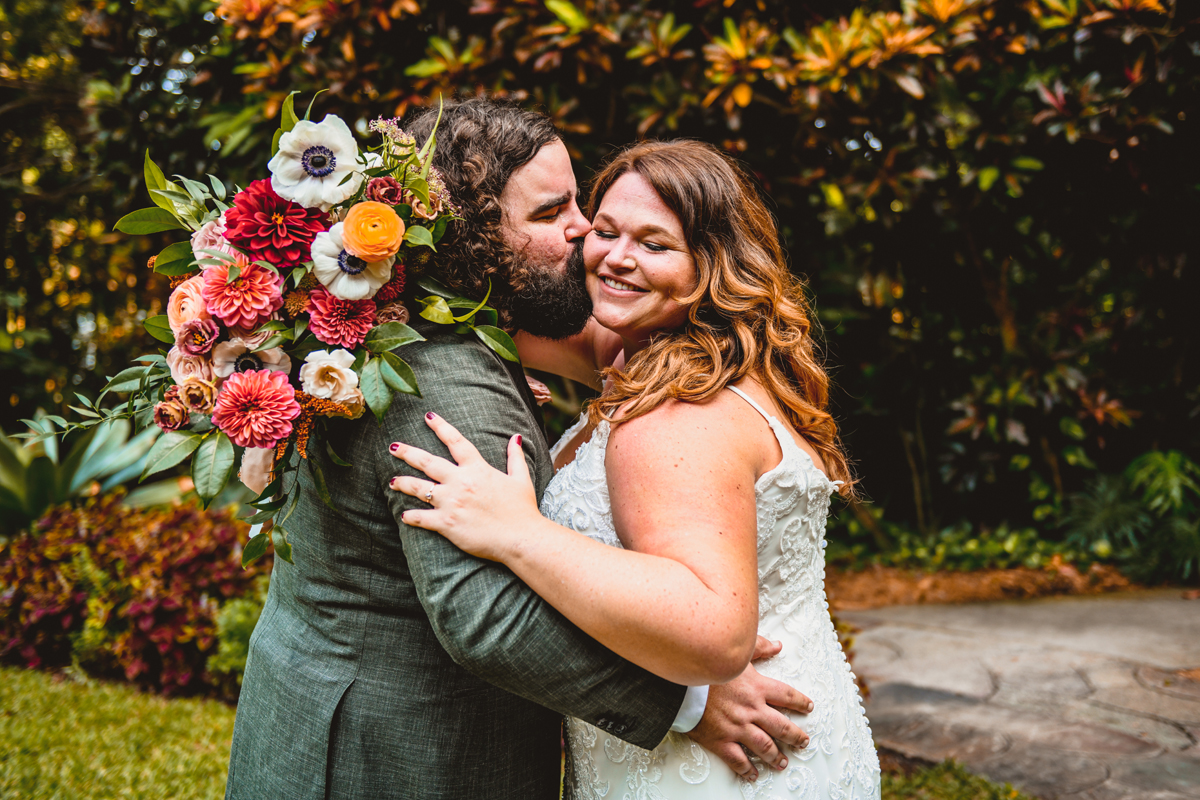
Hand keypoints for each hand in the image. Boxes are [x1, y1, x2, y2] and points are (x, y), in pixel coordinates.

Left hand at [389, 412, 541, 559]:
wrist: (521, 537)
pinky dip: (411, 517)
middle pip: (427, 462)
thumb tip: (515, 437)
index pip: (456, 442)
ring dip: (403, 483)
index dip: (441, 427)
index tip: (428, 417)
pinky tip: (404, 516)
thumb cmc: (523, 509)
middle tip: (393, 447)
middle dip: (408, 453)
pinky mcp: (447, 523)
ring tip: (391, 482)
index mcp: (477, 469)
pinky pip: (422, 518)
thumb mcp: (521, 479)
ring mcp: (451, 503)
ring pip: (419, 488)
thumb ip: (515, 457)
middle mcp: (460, 482)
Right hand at [686, 636, 812, 781]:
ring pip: (764, 746)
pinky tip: (753, 774)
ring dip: (776, 756)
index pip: (787, 696)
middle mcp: (752, 710)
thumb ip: (758, 647)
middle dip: (795, 736)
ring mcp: (737, 727)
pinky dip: (747, 769)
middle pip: (781, 726)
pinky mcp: (720, 740)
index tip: (808, 707)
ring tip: (783, 762)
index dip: (800, 702)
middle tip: (803, 742)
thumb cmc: (706, 666)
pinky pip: (738, 760)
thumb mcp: (736, 653)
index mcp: (757, 687)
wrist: (680, 683)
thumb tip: (777, 645)